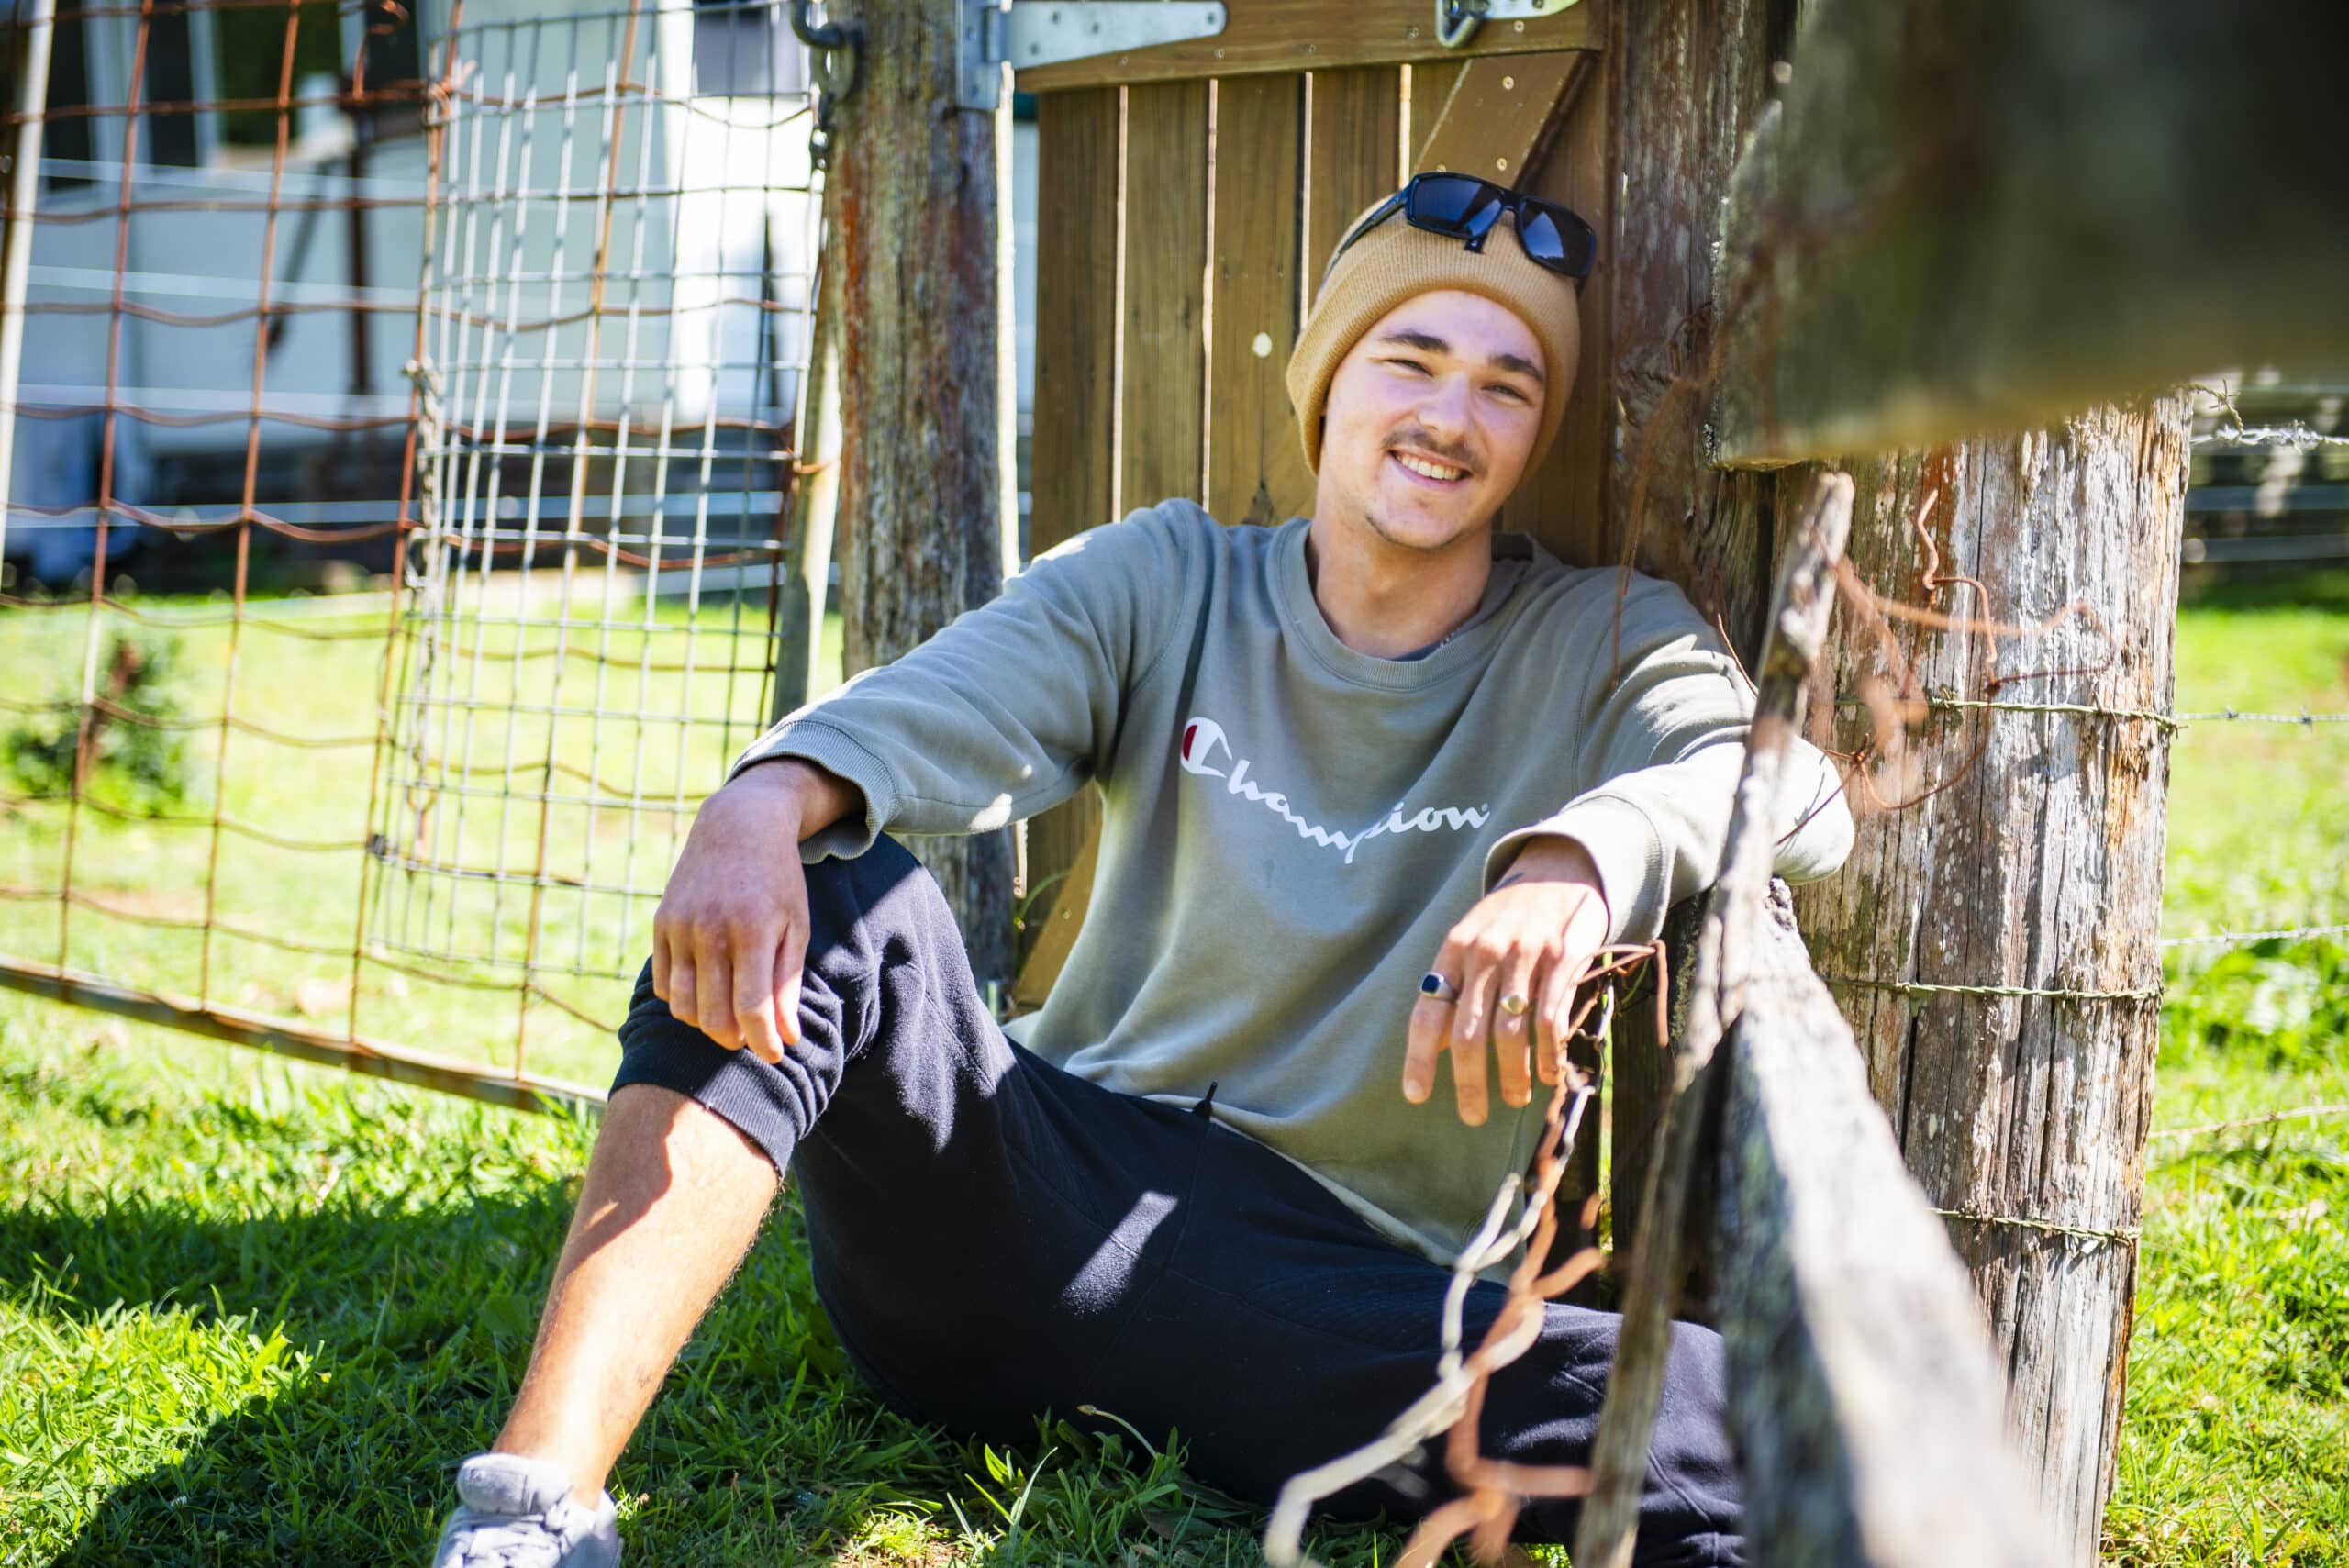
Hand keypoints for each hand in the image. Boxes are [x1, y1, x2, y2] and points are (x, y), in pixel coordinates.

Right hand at [651, 760, 850, 1062]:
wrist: (739, 826)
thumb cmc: (778, 881)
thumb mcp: (796, 926)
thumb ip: (788, 983)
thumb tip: (786, 1037)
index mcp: (754, 929)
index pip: (752, 1007)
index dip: (763, 1041)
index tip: (776, 1055)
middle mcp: (711, 929)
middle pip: (714, 1015)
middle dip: (735, 1039)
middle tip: (751, 1038)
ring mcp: (681, 926)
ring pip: (684, 1007)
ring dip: (707, 1025)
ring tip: (729, 1019)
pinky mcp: (661, 924)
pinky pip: (665, 985)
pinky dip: (683, 1002)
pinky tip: (706, 993)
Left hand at [1403, 836, 1610, 1124]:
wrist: (1560, 867)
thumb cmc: (1510, 915)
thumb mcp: (1474, 937)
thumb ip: (1457, 984)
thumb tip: (1439, 1046)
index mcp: (1454, 949)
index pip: (1427, 1012)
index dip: (1419, 1058)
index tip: (1416, 1095)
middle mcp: (1485, 952)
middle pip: (1468, 1032)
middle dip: (1469, 1082)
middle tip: (1472, 1115)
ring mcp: (1525, 955)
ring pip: (1510, 1032)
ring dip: (1512, 1076)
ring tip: (1515, 1099)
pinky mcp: (1563, 957)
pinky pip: (1550, 1018)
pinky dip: (1549, 1054)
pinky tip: (1551, 1075)